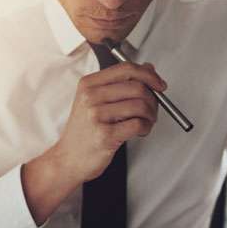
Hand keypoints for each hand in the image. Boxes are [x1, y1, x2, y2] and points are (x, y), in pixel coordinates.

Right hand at [53, 62, 166, 182]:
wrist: (68, 159)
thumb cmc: (83, 132)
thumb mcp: (95, 101)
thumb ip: (120, 83)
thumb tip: (148, 68)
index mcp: (89, 84)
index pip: (126, 69)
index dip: (149, 75)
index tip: (159, 85)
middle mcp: (91, 97)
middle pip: (137, 87)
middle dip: (153, 99)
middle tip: (152, 109)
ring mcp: (97, 116)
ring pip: (140, 105)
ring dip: (150, 115)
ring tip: (146, 122)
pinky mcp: (105, 135)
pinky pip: (138, 124)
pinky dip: (146, 127)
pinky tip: (140, 131)